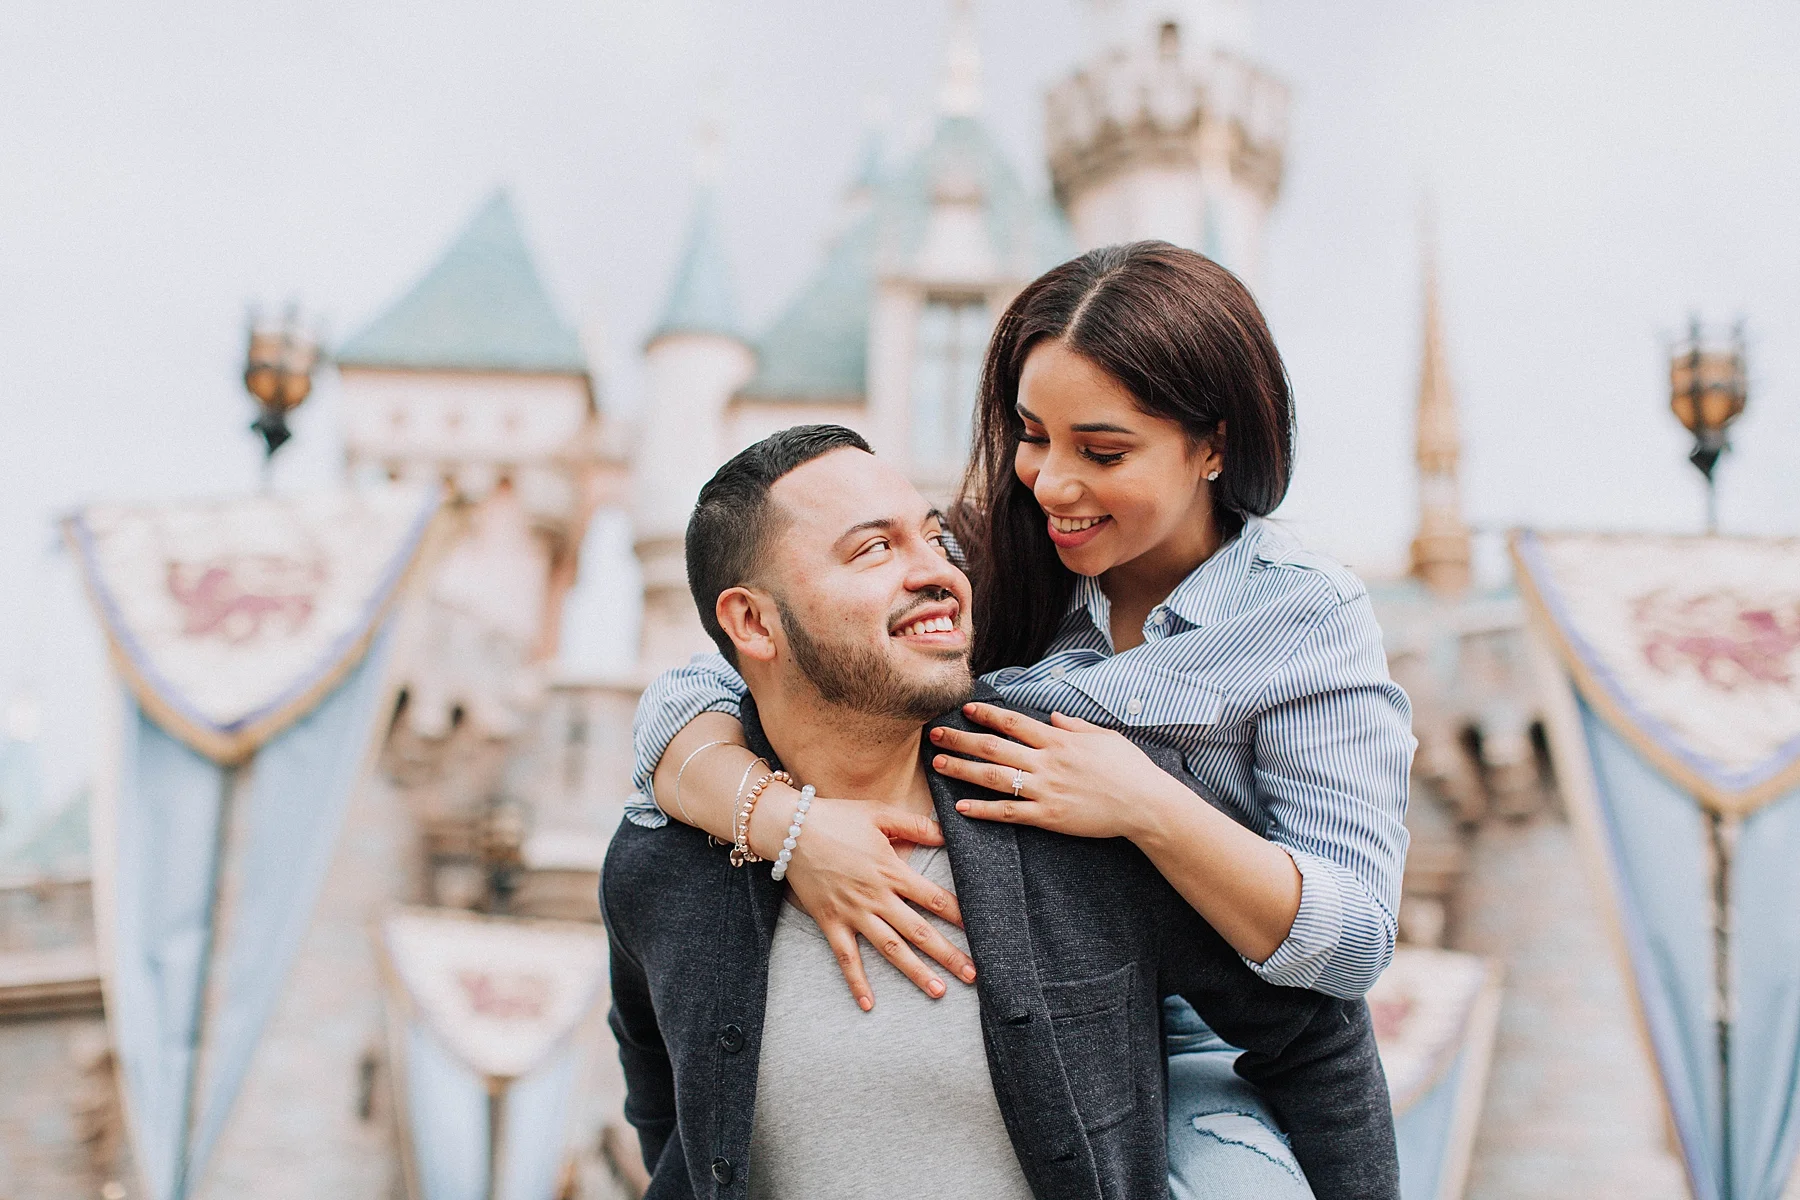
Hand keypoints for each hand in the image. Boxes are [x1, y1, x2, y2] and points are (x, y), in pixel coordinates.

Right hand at [773, 794, 978, 1010]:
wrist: (791, 829)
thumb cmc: (837, 817)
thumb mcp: (880, 814)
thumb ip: (915, 826)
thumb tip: (947, 833)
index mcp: (892, 871)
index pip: (933, 898)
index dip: (959, 916)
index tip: (982, 931)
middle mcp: (877, 897)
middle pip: (919, 931)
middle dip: (948, 955)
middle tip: (973, 975)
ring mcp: (853, 913)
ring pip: (890, 949)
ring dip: (915, 972)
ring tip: (938, 992)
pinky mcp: (830, 922)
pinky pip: (846, 958)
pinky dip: (856, 981)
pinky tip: (869, 1004)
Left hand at [930, 701, 1178, 840]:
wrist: (1145, 803)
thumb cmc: (1129, 768)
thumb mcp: (1104, 737)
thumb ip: (1075, 726)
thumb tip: (1051, 717)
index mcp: (1059, 740)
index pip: (1013, 722)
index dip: (987, 715)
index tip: (965, 710)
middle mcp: (1047, 762)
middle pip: (994, 747)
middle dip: (961, 739)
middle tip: (934, 735)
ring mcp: (1046, 790)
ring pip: (994, 777)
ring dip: (963, 770)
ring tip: (938, 766)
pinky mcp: (1048, 817)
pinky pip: (1009, 812)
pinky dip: (983, 809)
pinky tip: (961, 807)